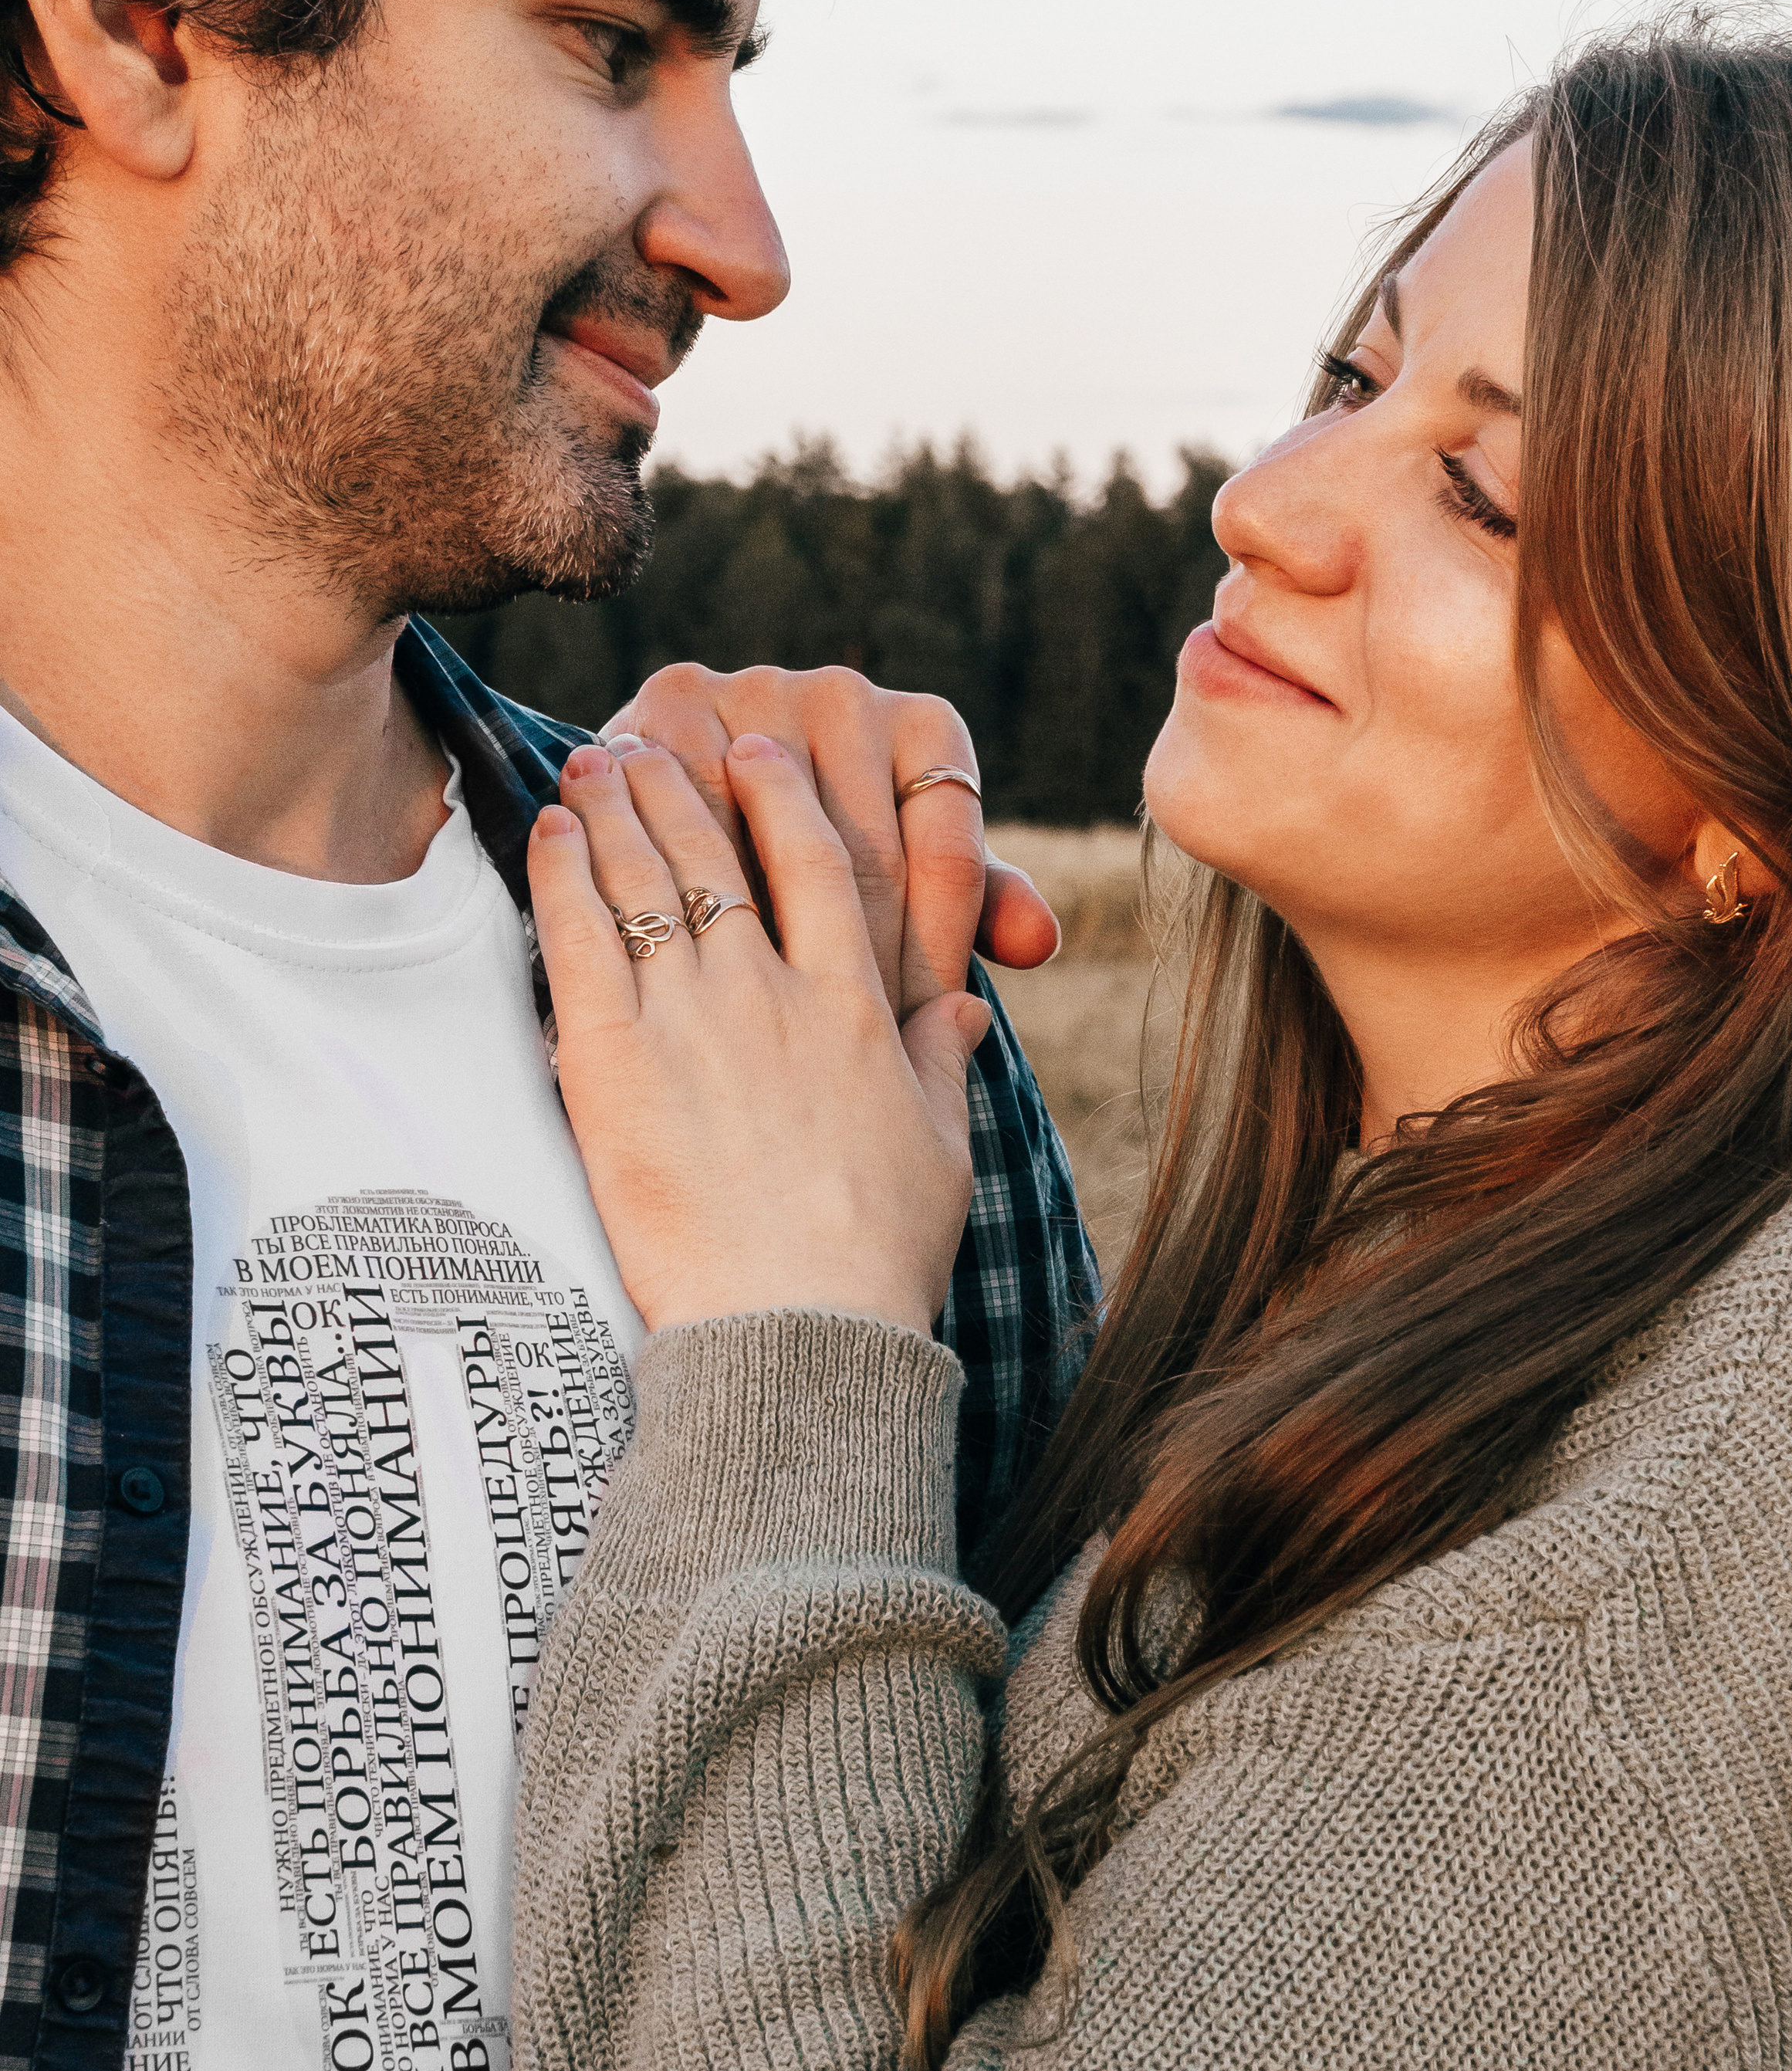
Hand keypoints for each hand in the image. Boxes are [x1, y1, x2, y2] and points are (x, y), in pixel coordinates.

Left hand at [528, 735, 990, 1333]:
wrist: (798, 1326)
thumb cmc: (876, 1254)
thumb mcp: (939, 1149)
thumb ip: (942, 1062)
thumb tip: (963, 1006)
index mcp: (855, 1006)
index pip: (818, 863)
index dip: (779, 797)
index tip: (754, 754)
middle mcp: (771, 992)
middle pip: (715, 855)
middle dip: (676, 788)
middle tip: (645, 745)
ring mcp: (692, 1020)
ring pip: (643, 880)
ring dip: (613, 810)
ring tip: (592, 763)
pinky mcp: (613, 1062)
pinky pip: (580, 940)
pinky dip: (562, 874)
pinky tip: (550, 831)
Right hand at [596, 663, 1057, 1016]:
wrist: (685, 788)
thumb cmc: (819, 855)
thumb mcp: (907, 876)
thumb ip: (980, 900)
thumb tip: (1039, 941)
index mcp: (925, 726)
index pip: (945, 854)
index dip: (936, 950)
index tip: (919, 1027)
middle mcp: (847, 695)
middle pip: (867, 856)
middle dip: (866, 966)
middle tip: (860, 1059)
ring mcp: (759, 692)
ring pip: (778, 848)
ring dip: (781, 947)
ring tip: (790, 1038)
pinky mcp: (674, 705)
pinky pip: (700, 828)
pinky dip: (706, 901)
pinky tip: (714, 973)